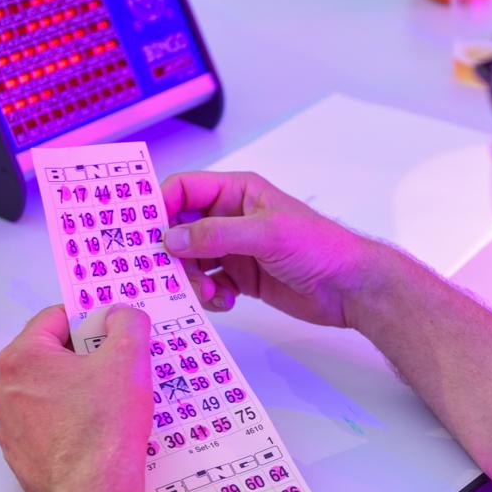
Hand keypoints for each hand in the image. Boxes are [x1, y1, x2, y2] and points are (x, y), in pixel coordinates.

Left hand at [0, 305, 151, 491]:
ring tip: (109, 403)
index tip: (114, 333)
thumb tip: (118, 315)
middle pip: (49, 355)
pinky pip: (44, 424)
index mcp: (22, 357)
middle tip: (118, 368)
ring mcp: (7, 425)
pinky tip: (94, 433)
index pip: (55, 318)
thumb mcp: (129, 358)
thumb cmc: (106, 420)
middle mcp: (4, 388)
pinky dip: (66, 421)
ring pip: (46, 391)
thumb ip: (127, 323)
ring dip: (74, 389)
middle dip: (83, 356)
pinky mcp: (18, 455)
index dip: (89, 319)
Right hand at [161, 172, 382, 328]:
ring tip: (206, 293)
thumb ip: (216, 235)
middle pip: (180, 228)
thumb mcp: (266, 234)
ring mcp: (236, 248)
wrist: (351, 288)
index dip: (159, 207)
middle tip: (165, 274)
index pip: (183, 189)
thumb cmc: (320, 248)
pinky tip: (225, 302)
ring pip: (191, 260)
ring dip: (190, 278)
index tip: (141, 234)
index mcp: (238, 192)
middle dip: (171, 252)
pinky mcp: (242, 277)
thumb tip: (171, 237)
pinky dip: (208, 295)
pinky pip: (208, 283)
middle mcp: (232, 216)